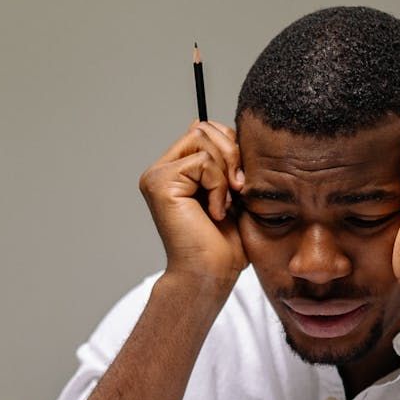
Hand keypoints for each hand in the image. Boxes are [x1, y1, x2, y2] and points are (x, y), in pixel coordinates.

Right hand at [138, 120, 247, 287]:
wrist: (211, 273)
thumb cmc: (225, 243)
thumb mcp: (233, 192)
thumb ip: (225, 161)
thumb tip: (212, 126)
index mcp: (178, 170)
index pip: (207, 131)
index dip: (232, 147)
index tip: (242, 181)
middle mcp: (162, 170)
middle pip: (205, 129)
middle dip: (232, 155)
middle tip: (239, 189)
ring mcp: (157, 175)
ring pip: (204, 141)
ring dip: (225, 173)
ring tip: (225, 203)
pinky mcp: (160, 182)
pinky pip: (202, 161)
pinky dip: (218, 186)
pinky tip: (215, 211)